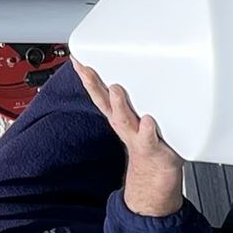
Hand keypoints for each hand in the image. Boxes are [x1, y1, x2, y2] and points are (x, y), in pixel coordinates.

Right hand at [70, 58, 186, 216]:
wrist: (155, 173)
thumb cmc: (147, 138)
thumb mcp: (133, 116)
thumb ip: (131, 94)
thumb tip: (127, 66)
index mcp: (117, 113)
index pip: (99, 91)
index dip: (87, 76)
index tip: (78, 60)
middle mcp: (122, 123)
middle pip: (104, 102)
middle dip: (95, 86)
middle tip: (89, 70)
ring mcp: (135, 135)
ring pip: (123, 119)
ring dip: (118, 105)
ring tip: (115, 91)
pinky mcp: (151, 147)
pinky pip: (148, 139)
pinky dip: (146, 130)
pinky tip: (147, 121)